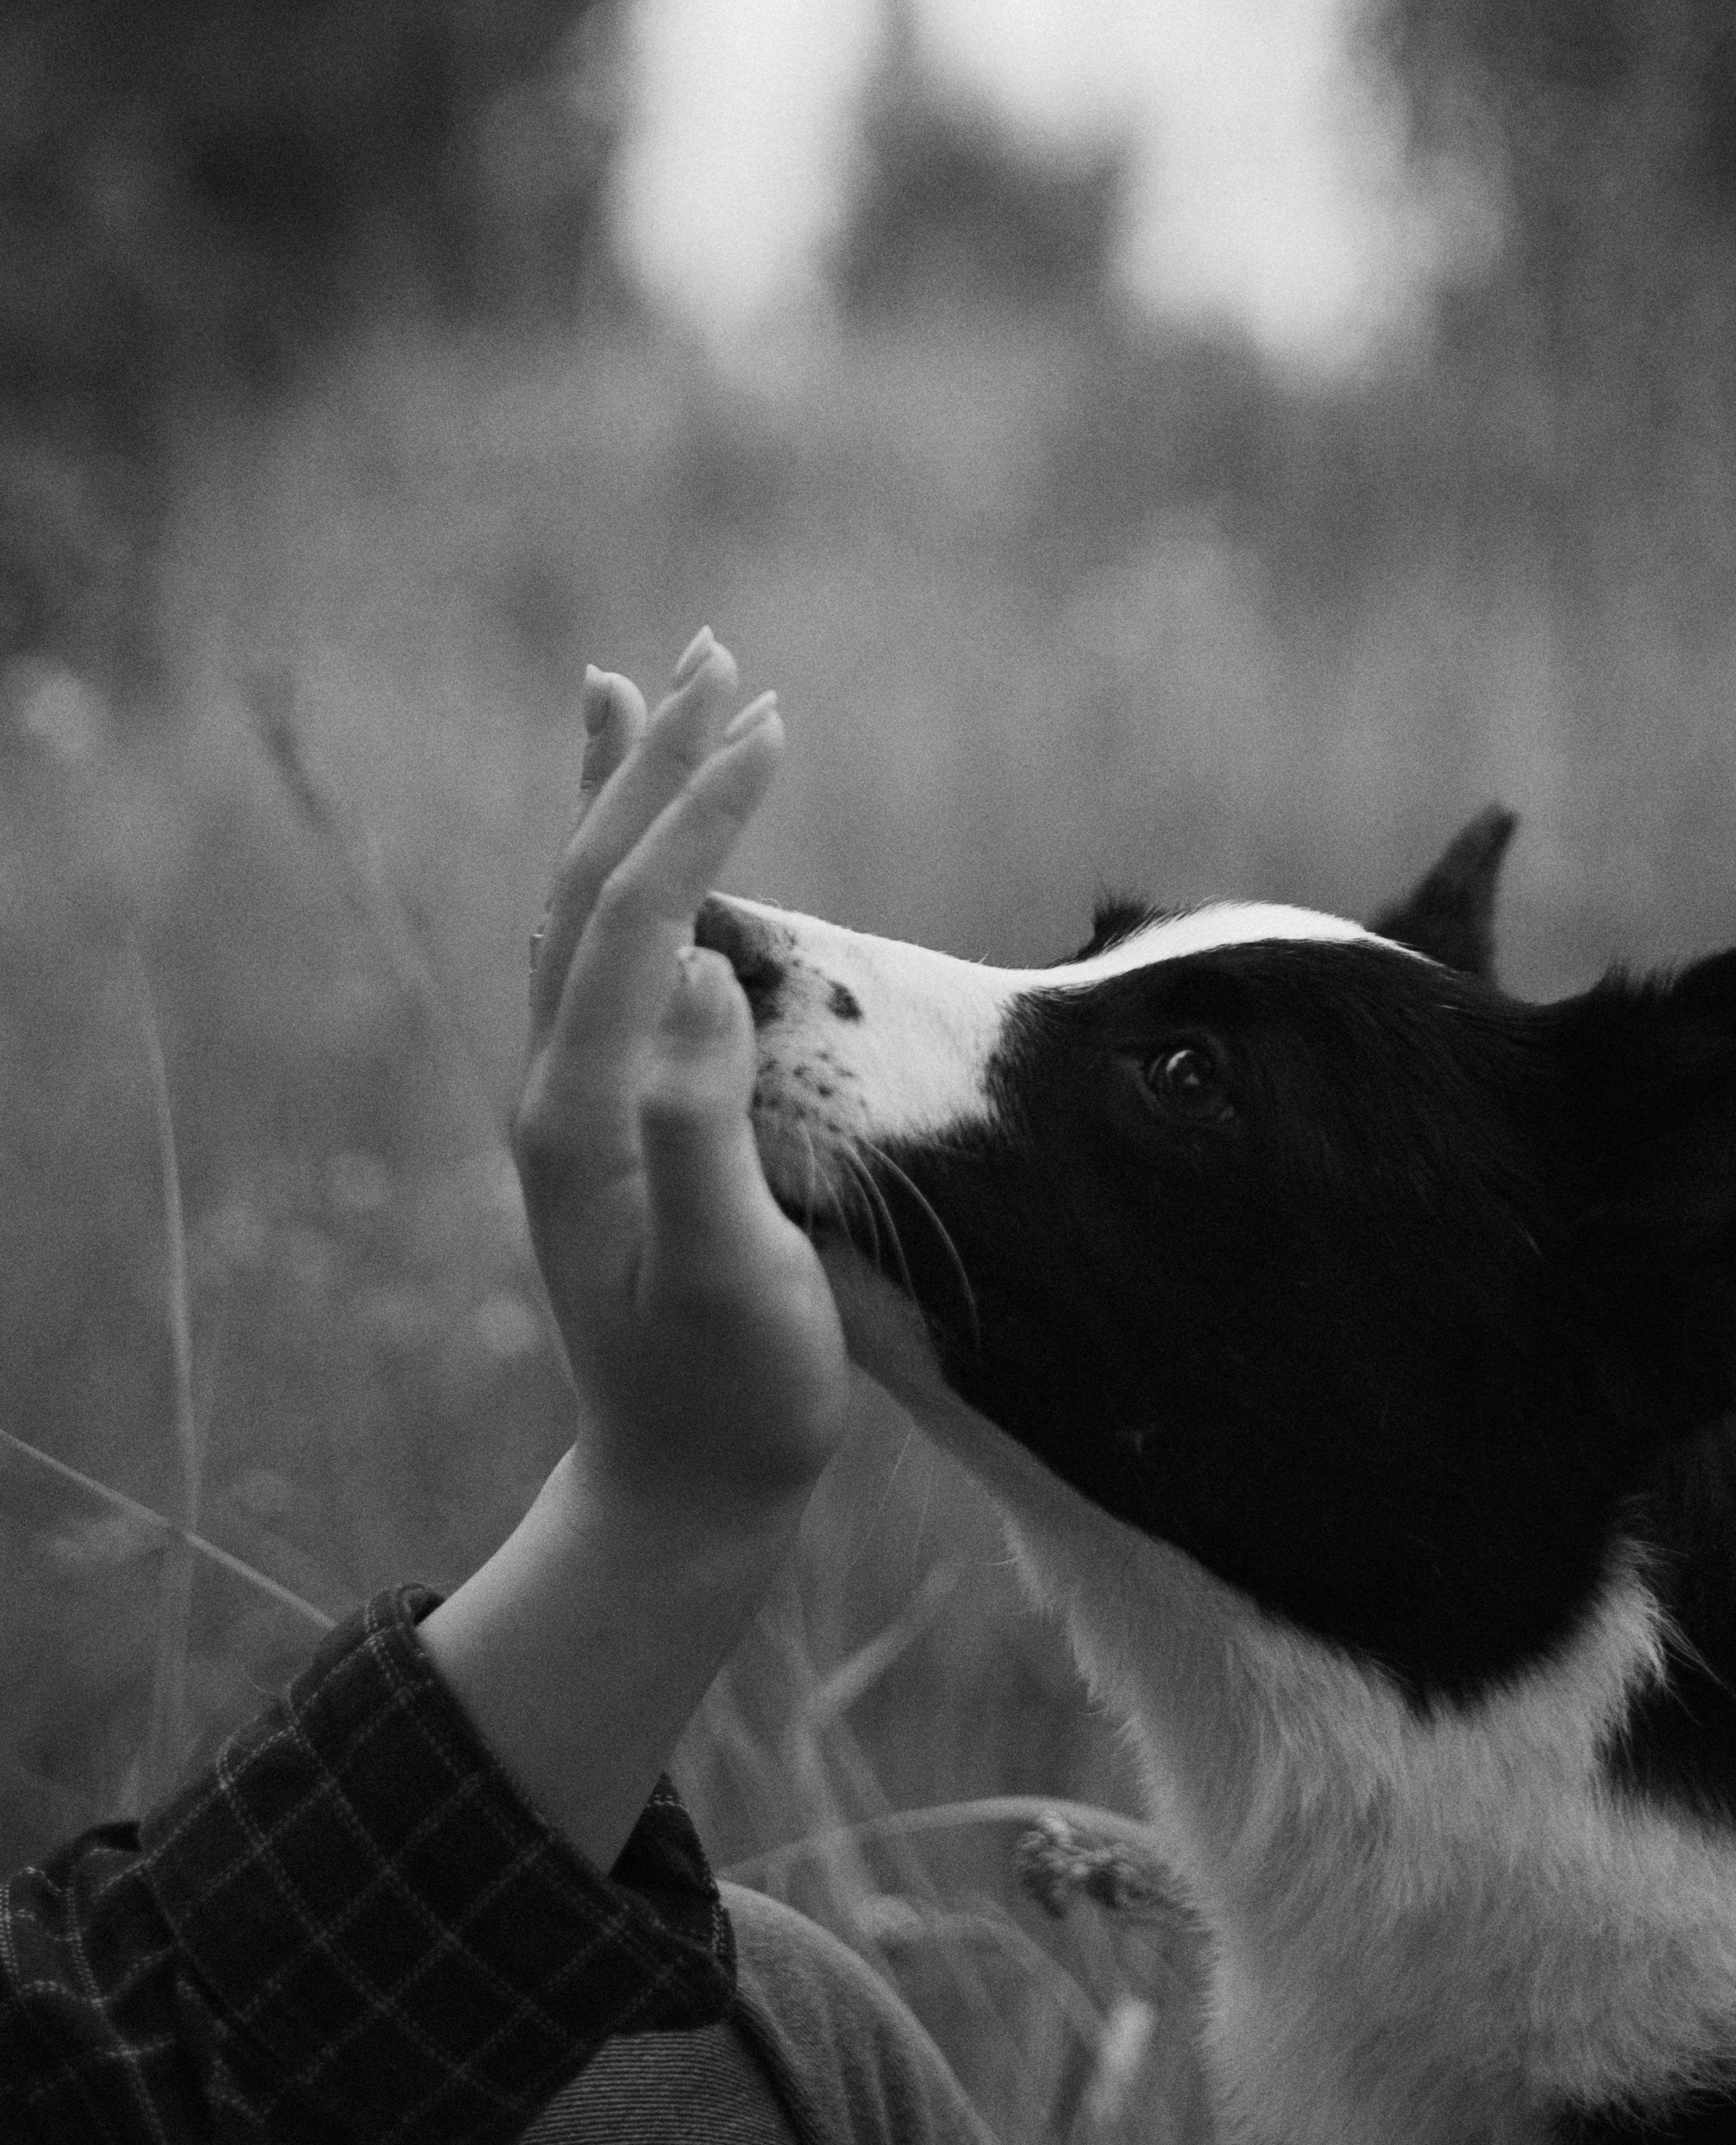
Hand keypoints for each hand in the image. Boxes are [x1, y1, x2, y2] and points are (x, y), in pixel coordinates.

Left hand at [516, 633, 848, 1516]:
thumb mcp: (736, 1283)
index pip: (636, 920)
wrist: (677, 1491)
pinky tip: (631, 846)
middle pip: (587, 886)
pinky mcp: (601, 1118)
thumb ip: (704, 1128)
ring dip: (615, 794)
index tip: (769, 722)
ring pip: (575, 910)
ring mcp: (570, 1102)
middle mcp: (556, 1089)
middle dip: (648, 763)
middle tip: (712, 653)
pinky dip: (611, 869)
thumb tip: (703, 971)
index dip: (697, 815)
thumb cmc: (734, 1399)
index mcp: (585, 1115)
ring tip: (640, 688)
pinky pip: (592, 960)